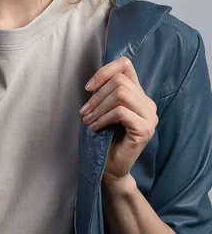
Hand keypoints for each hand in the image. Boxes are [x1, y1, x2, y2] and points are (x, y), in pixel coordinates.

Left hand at [79, 57, 157, 185]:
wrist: (110, 169)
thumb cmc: (104, 138)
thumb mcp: (103, 109)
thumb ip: (105, 92)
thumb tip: (93, 81)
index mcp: (139, 95)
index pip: (125, 65)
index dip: (104, 71)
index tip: (88, 88)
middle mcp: (148, 104)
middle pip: (120, 81)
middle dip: (96, 95)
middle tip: (84, 112)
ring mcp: (149, 117)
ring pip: (121, 94)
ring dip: (99, 107)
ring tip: (88, 121)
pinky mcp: (144, 130)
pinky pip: (121, 112)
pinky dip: (103, 118)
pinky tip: (96, 128)